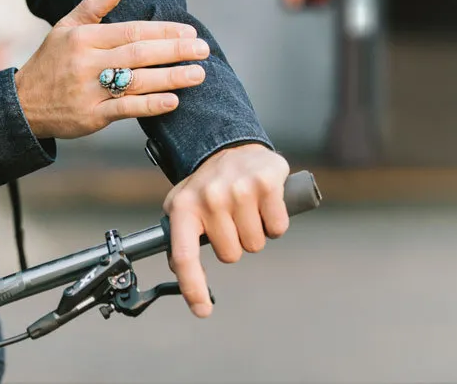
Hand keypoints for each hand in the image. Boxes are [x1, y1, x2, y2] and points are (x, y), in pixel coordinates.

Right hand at [14, 0, 210, 138]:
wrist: (22, 105)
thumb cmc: (50, 63)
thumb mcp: (65, 28)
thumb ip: (93, 7)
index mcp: (84, 38)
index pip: (132, 30)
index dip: (163, 30)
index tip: (189, 31)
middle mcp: (88, 63)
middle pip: (139, 54)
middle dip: (175, 50)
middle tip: (204, 49)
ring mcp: (90, 91)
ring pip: (137, 81)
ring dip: (171, 77)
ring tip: (198, 74)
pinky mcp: (91, 116)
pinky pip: (126, 109)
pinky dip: (151, 105)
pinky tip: (173, 101)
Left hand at [162, 143, 290, 317]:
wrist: (233, 146)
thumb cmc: (208, 184)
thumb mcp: (183, 205)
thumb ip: (178, 239)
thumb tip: (179, 272)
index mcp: (184, 207)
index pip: (184, 257)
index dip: (193, 288)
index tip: (202, 310)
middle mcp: (210, 198)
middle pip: (231, 255)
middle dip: (235, 244)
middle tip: (231, 220)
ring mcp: (239, 190)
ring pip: (255, 244)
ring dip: (255, 232)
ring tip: (247, 209)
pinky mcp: (266, 184)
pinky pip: (278, 228)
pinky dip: (275, 223)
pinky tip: (265, 204)